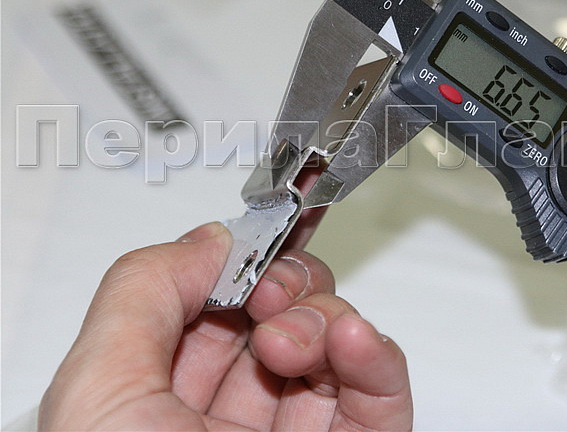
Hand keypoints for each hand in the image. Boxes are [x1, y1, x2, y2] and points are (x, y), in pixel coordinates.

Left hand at [38, 220, 411, 430]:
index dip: (230, 266)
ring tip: (299, 336)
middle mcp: (227, 421)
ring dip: (325, 318)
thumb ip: (142, 291)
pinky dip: (377, 355)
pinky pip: (382, 392)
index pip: (204, 309)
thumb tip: (210, 239)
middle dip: (282, 287)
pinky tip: (353, 341)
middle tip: (270, 295)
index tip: (248, 244)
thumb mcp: (98, 394)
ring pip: (332, 344)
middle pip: (275, 317)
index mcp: (156, 403)